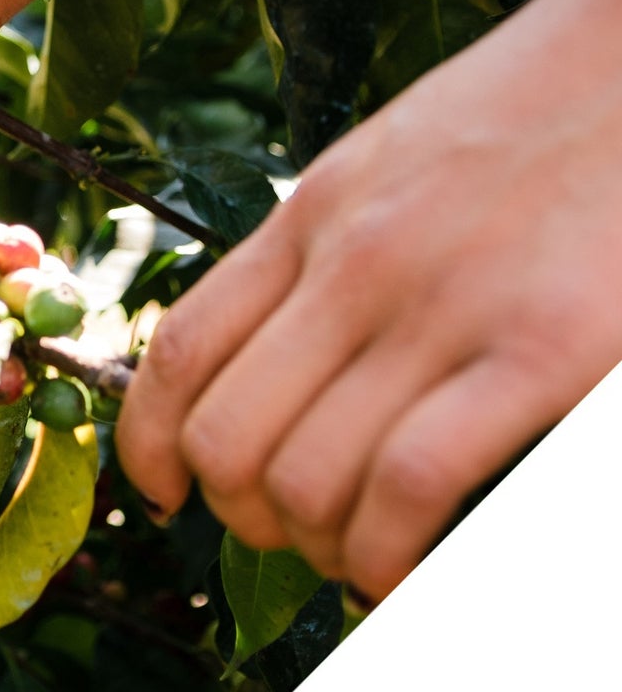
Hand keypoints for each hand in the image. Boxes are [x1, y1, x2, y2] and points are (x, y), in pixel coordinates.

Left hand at [114, 0, 621, 601]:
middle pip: (226, 439)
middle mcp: (353, 262)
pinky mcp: (542, 347)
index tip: (166, 495)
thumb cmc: (528, 122)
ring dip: (318, 551)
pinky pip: (412, 487)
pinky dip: (391, 555)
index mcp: (308, 217)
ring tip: (358, 559)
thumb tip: (258, 368)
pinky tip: (406, 569)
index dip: (147, 448)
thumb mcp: (383, 167)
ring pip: (306, 481)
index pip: (175, 354)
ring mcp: (441, 305)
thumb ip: (314, 257)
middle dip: (242, 518)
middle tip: (291, 535)